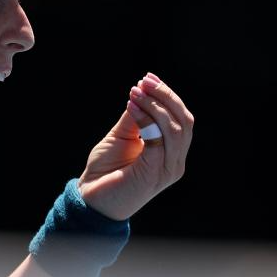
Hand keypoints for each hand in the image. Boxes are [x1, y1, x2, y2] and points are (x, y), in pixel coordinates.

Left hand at [76, 72, 193, 220]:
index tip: (148, 78)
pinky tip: (131, 107)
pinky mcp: (155, 174)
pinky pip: (159, 140)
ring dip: (156, 105)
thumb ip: (135, 118)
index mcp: (171, 152)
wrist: (91, 199)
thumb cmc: (106, 170)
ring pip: (176, 129)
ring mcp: (168, 169)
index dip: (168, 96)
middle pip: (185, 121)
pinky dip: (147, 119)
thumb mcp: (122, 137)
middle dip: (166, 96)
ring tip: (136, 92)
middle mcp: (175, 161)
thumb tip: (140, 92)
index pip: (182, 118)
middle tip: (145, 81)